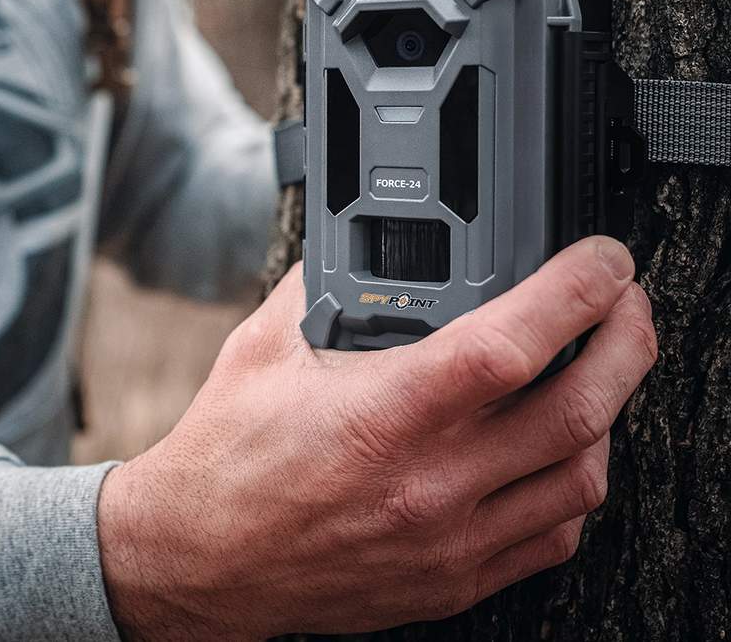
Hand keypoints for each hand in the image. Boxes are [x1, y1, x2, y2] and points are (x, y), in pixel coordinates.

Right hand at [97, 236, 655, 639]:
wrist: (199, 556)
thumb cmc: (226, 458)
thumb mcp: (262, 348)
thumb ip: (323, 288)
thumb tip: (362, 247)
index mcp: (382, 413)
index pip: (510, 344)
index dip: (576, 291)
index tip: (599, 262)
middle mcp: (427, 481)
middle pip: (578, 409)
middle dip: (627, 342)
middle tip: (625, 305)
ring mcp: (448, 539)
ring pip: (581, 476)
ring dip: (606, 416)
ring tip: (593, 376)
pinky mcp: (452, 580)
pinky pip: (552, 537)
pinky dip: (570, 487)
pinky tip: (553, 456)